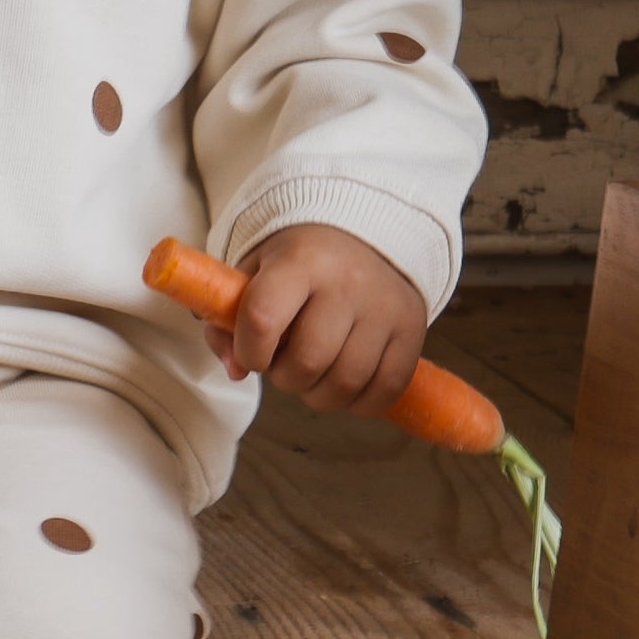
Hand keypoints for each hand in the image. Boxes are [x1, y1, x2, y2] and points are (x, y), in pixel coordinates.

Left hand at [203, 222, 426, 420]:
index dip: (250, 351)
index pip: (263, 318)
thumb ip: (226, 323)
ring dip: (319, 395)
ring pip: (346, 382)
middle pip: (308, 361)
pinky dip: (359, 402)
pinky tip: (344, 386)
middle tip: (285, 364)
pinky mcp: (413, 329)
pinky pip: (386, 389)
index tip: (253, 354)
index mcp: (300, 260)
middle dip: (285, 377)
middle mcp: (348, 281)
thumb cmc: (296, 263)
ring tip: (313, 374)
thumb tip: (236, 370)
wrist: (363, 236)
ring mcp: (385, 307)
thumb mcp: (251, 274)